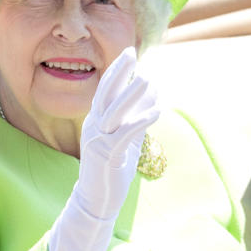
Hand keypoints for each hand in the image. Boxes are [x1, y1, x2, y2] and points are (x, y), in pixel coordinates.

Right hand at [75, 46, 159, 218]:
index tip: (129, 51)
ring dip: (131, 94)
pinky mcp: (107, 155)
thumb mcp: (127, 137)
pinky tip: (156, 111)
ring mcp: (98, 141)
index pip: (106, 89)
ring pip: (114, 112)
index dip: (117, 70)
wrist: (97, 198)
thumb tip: (152, 92)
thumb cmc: (112, 166)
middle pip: (105, 94)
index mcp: (97, 120)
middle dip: (118, 72)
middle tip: (130, 52)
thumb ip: (137, 115)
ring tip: (148, 79)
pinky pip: (124, 135)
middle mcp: (94, 126)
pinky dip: (140, 121)